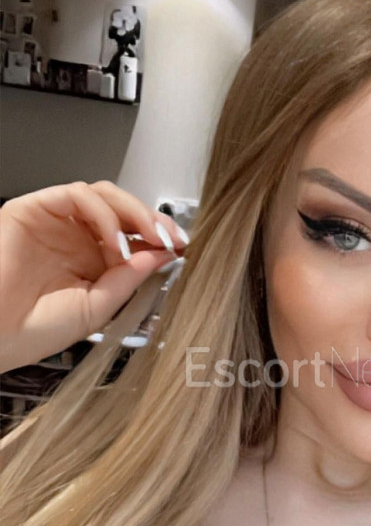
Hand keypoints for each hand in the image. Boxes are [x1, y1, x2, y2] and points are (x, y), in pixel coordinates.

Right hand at [0, 180, 189, 371]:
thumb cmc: (33, 331)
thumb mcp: (96, 307)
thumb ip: (128, 279)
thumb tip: (163, 255)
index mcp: (89, 261)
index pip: (131, 234)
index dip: (158, 236)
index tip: (182, 247)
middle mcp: (73, 237)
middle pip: (122, 210)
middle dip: (152, 220)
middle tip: (172, 237)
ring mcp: (54, 222)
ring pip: (103, 195)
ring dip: (133, 212)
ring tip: (150, 236)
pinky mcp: (33, 209)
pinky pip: (76, 194)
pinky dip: (103, 212)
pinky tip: (116, 240)